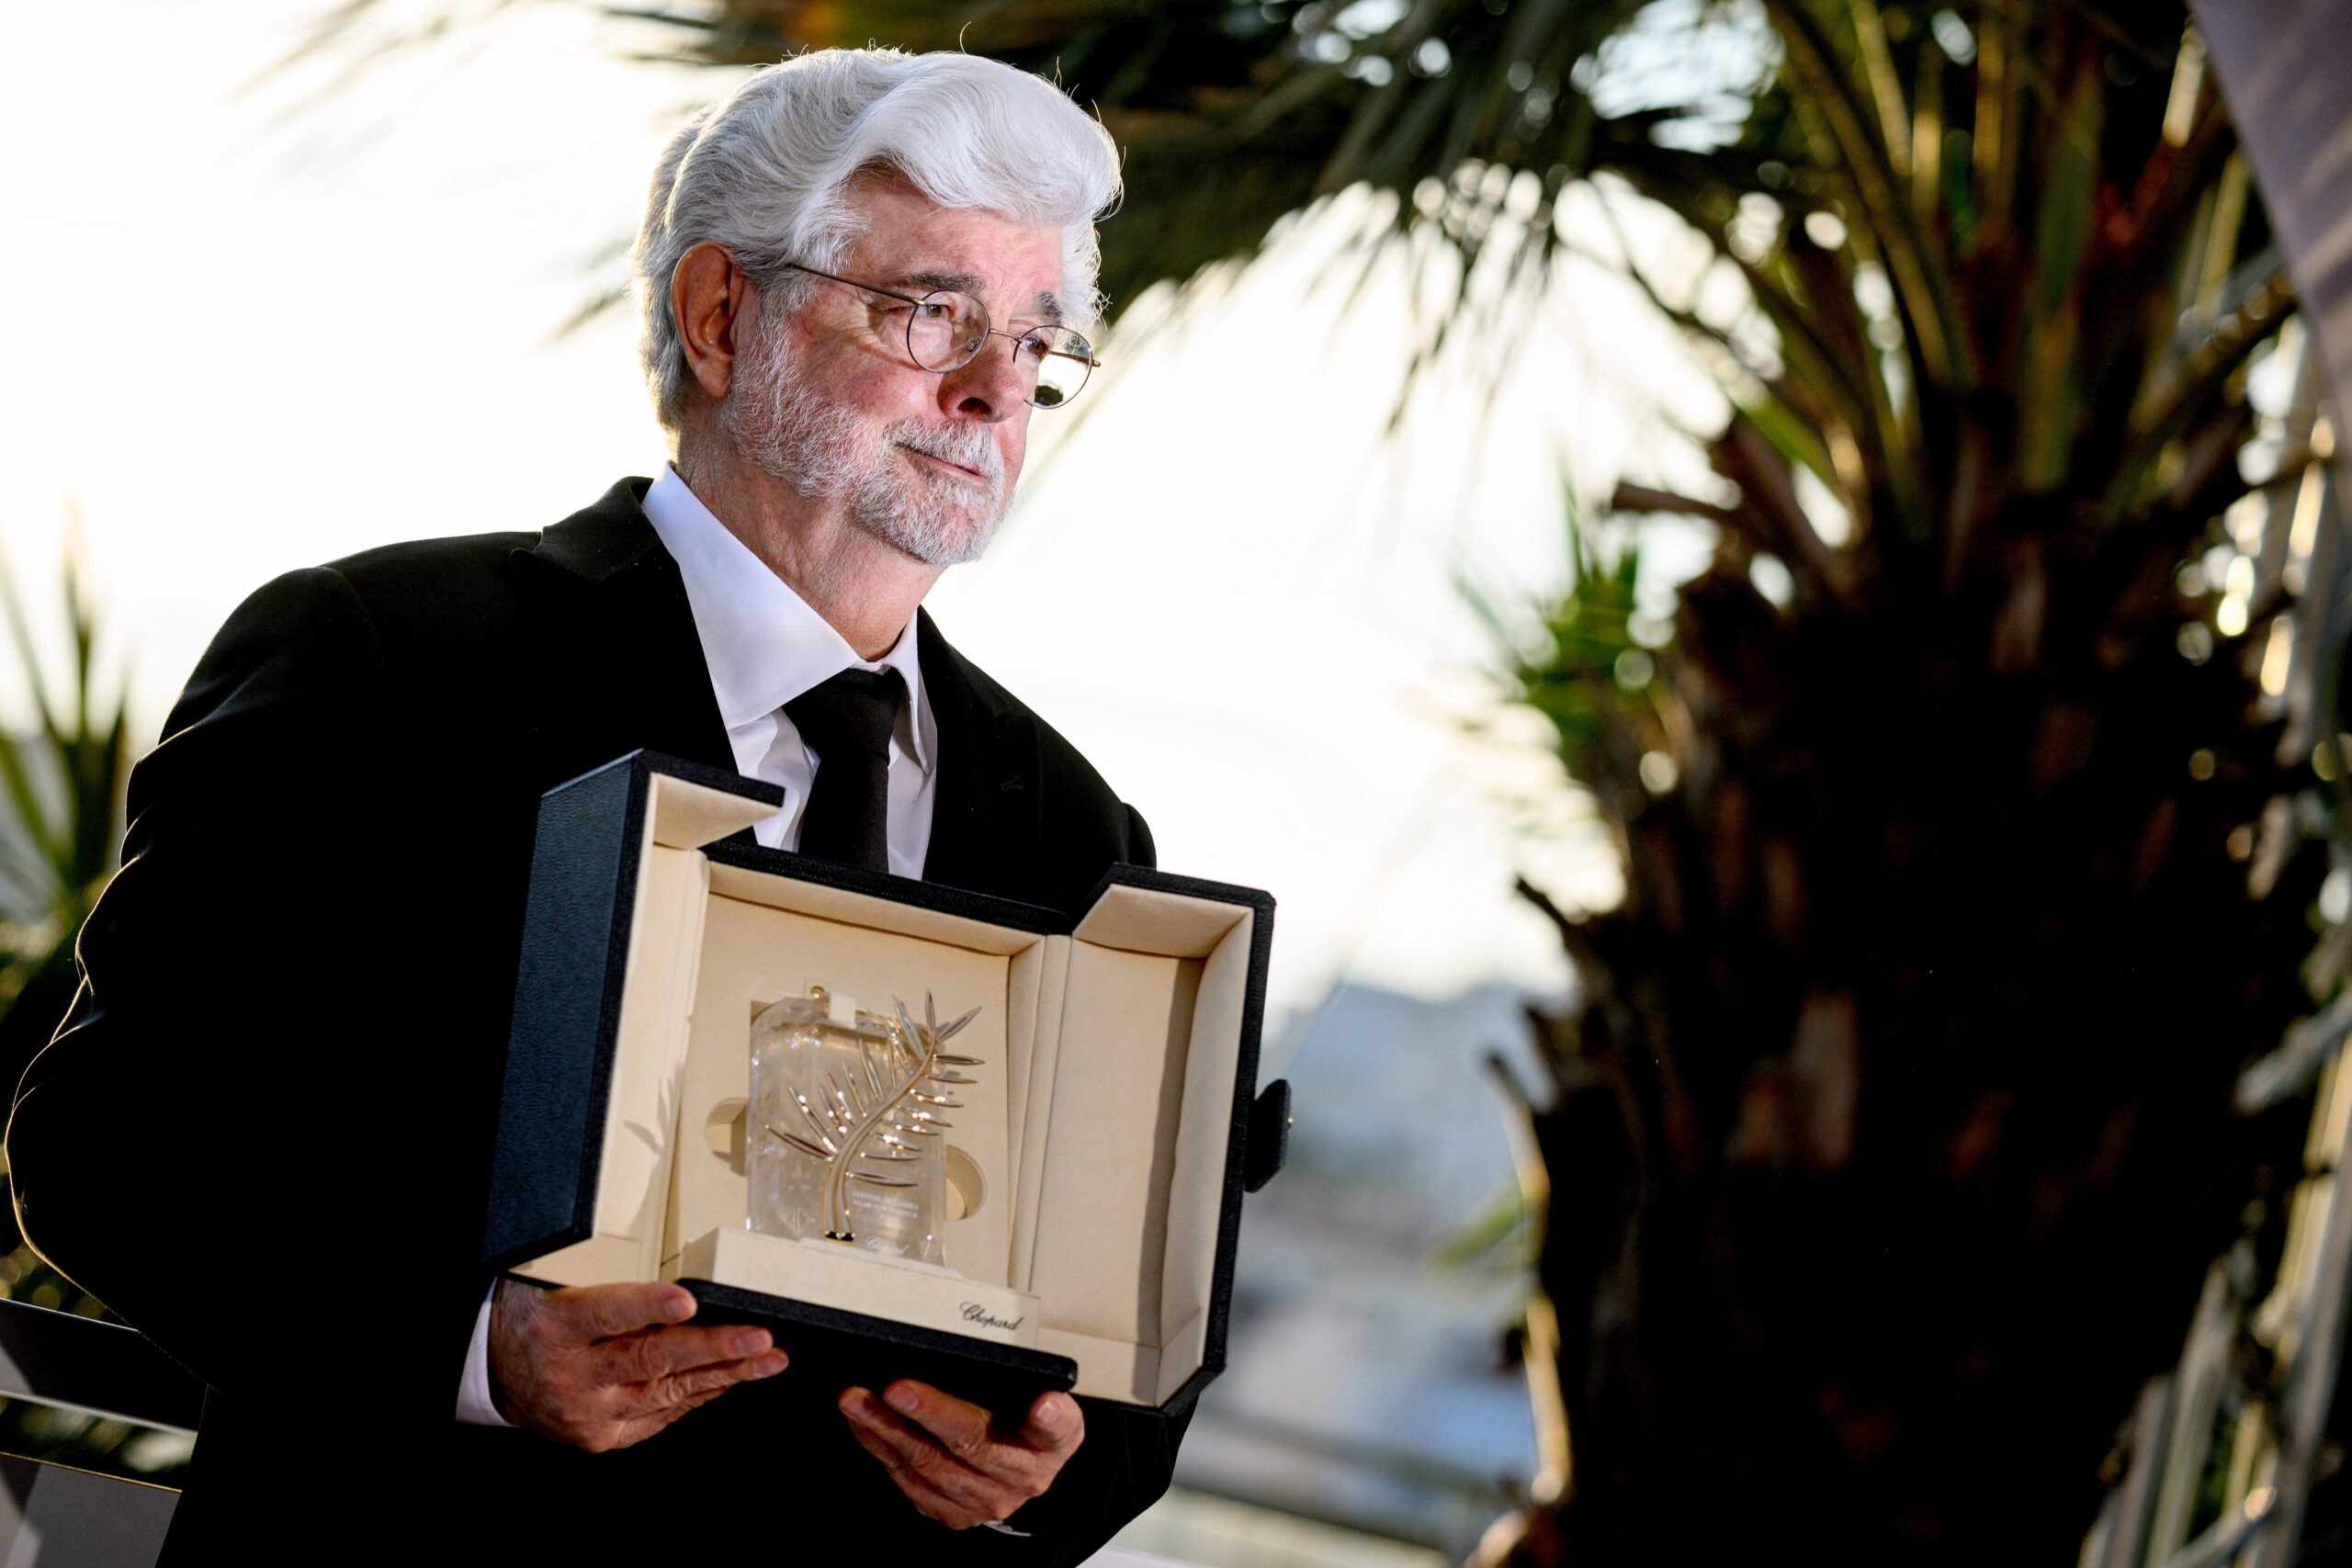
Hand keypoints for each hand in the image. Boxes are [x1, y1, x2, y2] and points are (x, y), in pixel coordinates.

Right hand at [489, 1278, 786, 1451]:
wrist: (496, 1372)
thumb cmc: (537, 1318)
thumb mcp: (559, 1290)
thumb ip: (611, 1294)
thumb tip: (684, 1291)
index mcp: (556, 1328)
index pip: (606, 1314)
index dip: (648, 1306)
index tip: (688, 1300)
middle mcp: (572, 1375)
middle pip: (650, 1359)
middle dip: (712, 1348)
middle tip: (758, 1337)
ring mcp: (588, 1412)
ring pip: (667, 1391)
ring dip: (724, 1374)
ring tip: (767, 1359)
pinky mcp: (602, 1437)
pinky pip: (662, 1413)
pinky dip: (700, 1394)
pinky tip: (732, 1378)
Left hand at [840, 1380, 1084, 1529]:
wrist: (1019, 1474)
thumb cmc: (1026, 1427)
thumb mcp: (1048, 1404)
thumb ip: (1044, 1396)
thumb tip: (1044, 1398)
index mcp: (1052, 1445)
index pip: (1054, 1431)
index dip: (1048, 1419)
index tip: (1043, 1406)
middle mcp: (1021, 1479)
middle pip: (971, 1444)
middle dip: (928, 1413)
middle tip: (894, 1389)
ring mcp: (983, 1502)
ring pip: (928, 1464)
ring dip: (886, 1430)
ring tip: (857, 1400)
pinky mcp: (952, 1513)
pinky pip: (908, 1480)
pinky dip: (881, 1447)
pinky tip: (863, 1423)